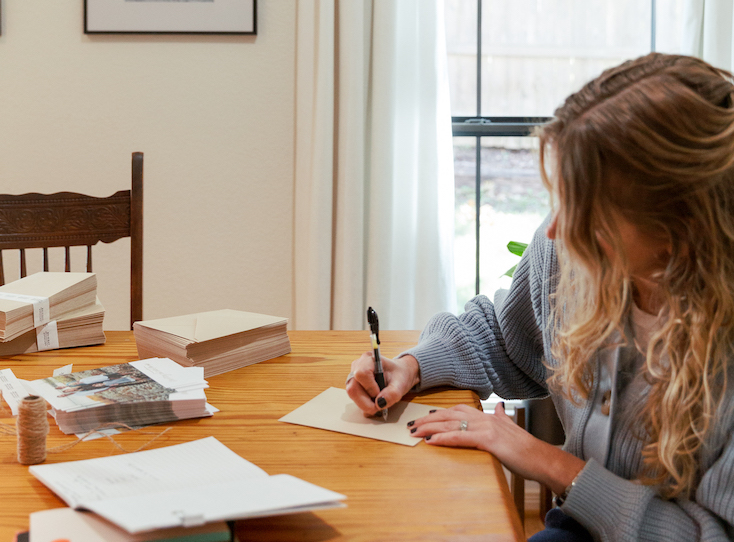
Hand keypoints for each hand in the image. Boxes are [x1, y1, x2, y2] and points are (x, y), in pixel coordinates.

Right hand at [346, 353, 419, 416]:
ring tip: (379, 402)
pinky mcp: (353, 385)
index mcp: (369, 359)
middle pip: (353, 387)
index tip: (381, 395)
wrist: (398, 374)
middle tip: (379, 406)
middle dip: (366, 402)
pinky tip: (374, 401)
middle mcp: (357, 365)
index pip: (361, 374)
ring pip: (353, 394)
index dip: (370, 388)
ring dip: (365, 404)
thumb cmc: (398, 375)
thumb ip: (392, 393)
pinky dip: (364, 404)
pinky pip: (354, 398)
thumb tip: (379, 403)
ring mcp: (353, 375)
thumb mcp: (401, 384)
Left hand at [407, 403, 583, 493]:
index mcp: (488, 416)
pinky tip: (431, 441)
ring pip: (451, 424)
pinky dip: (443, 438)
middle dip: (428, 419)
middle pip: (450, 414)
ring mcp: (486, 427)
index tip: (426, 415)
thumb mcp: (511, 428)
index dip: (440, 412)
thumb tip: (498, 406)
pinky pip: (460, 437)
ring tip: (414, 431)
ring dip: (430, 427)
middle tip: (411, 424)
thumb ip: (502, 417)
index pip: (458, 410)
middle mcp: (484, 418)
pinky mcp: (488, 440)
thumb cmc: (526, 449)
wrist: (541, 458)